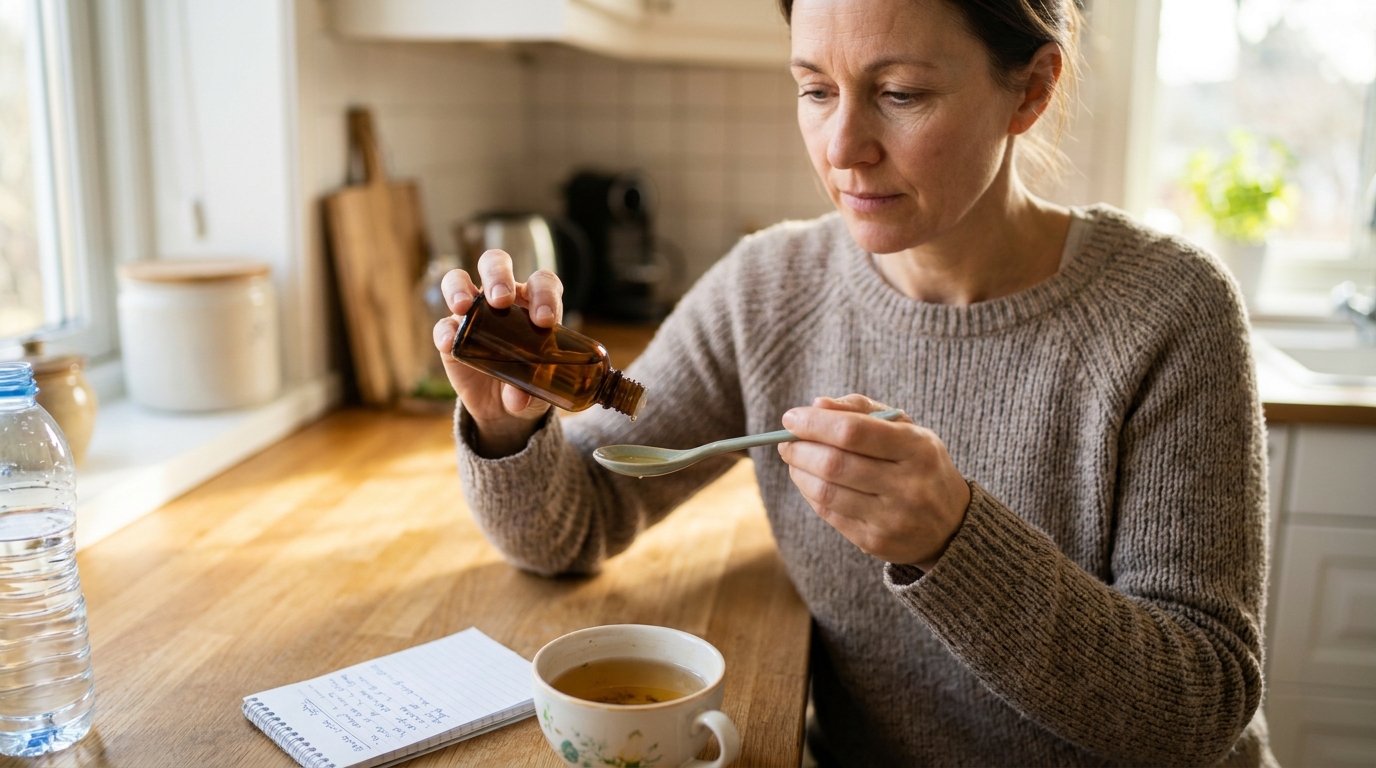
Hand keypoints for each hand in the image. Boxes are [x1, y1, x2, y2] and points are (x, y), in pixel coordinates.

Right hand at [432, 249, 563, 456]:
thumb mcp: (537, 389)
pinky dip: (444, 332)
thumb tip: (518, 398)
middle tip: (500, 300)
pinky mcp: (451, 334)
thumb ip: (531, 390)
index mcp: (534, 303)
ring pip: (459, 280)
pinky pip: (443, 325)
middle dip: (498, 276)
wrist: (505, 407)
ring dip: (459, 288)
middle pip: (496, 264)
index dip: (544, 295)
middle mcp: (502, 299)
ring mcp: (473, 313)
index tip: (544, 321)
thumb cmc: (531, 383)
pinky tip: (448, 343)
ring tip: (463, 307)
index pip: (542, 283)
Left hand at [777, 395, 970, 569]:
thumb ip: (861, 410)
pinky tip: (808, 480)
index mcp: (917, 449)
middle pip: (834, 463)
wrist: (952, 525)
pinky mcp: (875, 542)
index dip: (815, 424)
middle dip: (800, 449)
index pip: (854, 431)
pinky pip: (829, 514)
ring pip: (826, 492)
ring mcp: (892, 518)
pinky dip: (810, 493)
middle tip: (786, 440)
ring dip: (799, 472)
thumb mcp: (905, 428)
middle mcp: (908, 485)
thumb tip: (816, 405)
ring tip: (794, 459)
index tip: (791, 418)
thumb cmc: (919, 464)